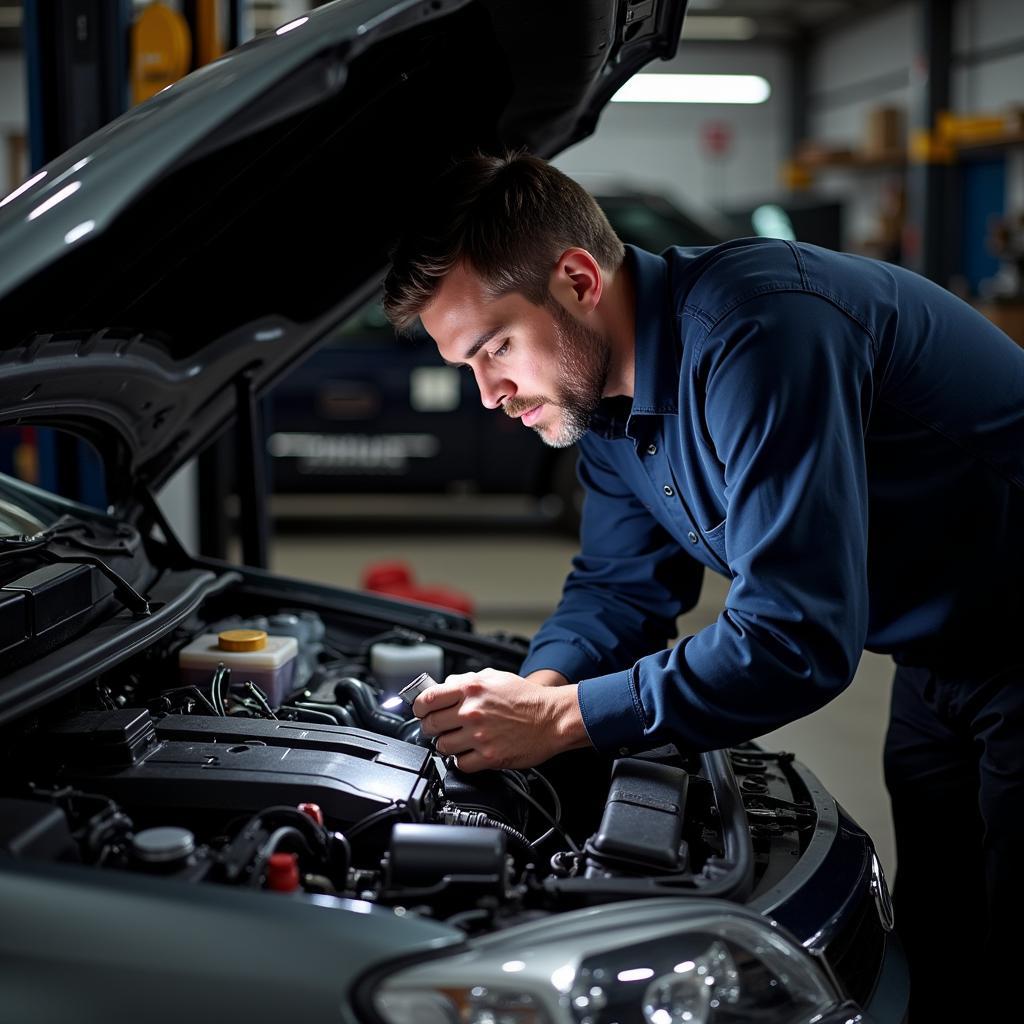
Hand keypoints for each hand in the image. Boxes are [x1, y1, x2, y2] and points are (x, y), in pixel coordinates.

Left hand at [413, 667, 590, 771]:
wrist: (552, 718)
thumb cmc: (526, 698)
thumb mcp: (494, 677)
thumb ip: (465, 680)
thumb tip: (443, 687)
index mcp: (471, 689)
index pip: (427, 699)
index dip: (419, 708)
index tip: (421, 712)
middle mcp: (472, 712)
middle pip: (430, 725)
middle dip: (432, 727)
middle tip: (441, 727)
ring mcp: (479, 736)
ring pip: (442, 747)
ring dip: (447, 745)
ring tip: (458, 740)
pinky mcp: (489, 757)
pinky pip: (460, 764)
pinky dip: (462, 760)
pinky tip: (471, 752)